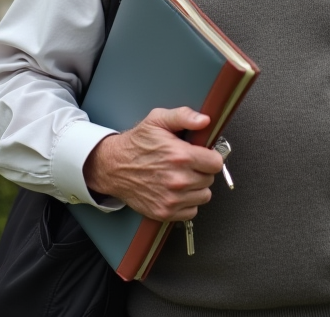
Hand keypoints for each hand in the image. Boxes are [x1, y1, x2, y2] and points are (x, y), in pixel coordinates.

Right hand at [84, 107, 223, 221]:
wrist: (113, 167)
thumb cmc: (136, 144)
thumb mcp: (158, 120)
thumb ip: (184, 116)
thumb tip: (204, 120)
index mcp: (180, 156)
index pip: (216, 163)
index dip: (210, 157)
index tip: (202, 156)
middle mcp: (178, 180)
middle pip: (210, 179)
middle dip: (202, 171)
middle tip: (187, 165)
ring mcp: (172, 199)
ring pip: (203, 196)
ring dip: (196, 188)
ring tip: (181, 177)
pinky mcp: (165, 212)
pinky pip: (192, 211)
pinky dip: (187, 203)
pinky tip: (176, 191)